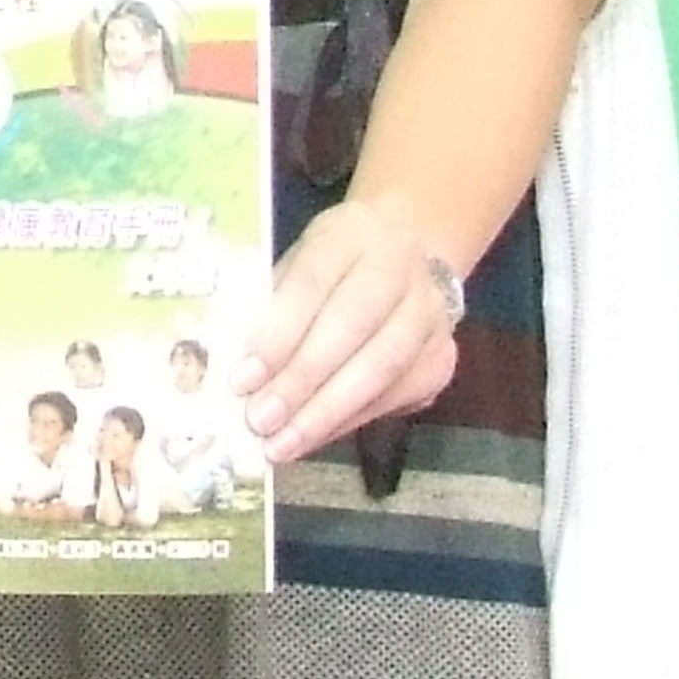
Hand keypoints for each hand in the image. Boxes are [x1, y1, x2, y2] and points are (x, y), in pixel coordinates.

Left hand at [235, 200, 461, 463]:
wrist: (406, 249)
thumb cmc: (330, 264)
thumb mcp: (297, 263)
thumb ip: (271, 306)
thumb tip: (235, 369)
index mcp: (349, 235)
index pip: (311, 285)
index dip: (278, 335)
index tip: (242, 380)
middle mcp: (399, 269)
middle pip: (351, 328)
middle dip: (301, 381)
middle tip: (260, 422)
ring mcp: (430, 314)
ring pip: (382, 368)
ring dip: (327, 413)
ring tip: (283, 444)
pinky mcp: (442, 356)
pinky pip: (398, 396)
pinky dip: (351, 421)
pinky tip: (315, 438)